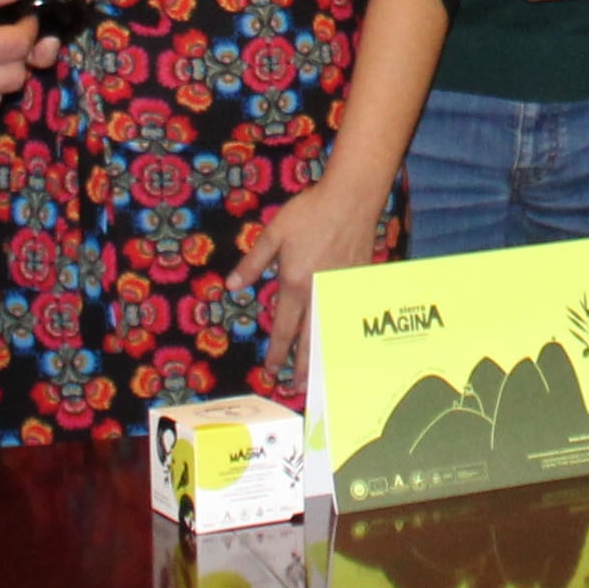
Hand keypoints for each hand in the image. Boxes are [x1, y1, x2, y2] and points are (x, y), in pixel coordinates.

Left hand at [237, 166, 396, 376]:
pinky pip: (345, 316)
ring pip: (329, 331)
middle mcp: (318, 294)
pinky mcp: (357, 282)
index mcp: (294, 284)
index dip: (277, 352)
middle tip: (295, 388)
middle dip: (300, 366)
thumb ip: (253, 263)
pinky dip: (340, 334)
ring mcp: (339, 290)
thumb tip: (231, 287)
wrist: (351, 199)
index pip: (284, 328)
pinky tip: (338, 342)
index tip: (270, 371)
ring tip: (316, 376)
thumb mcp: (273, 234)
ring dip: (320, 356)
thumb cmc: (309, 213)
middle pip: (309, 339)